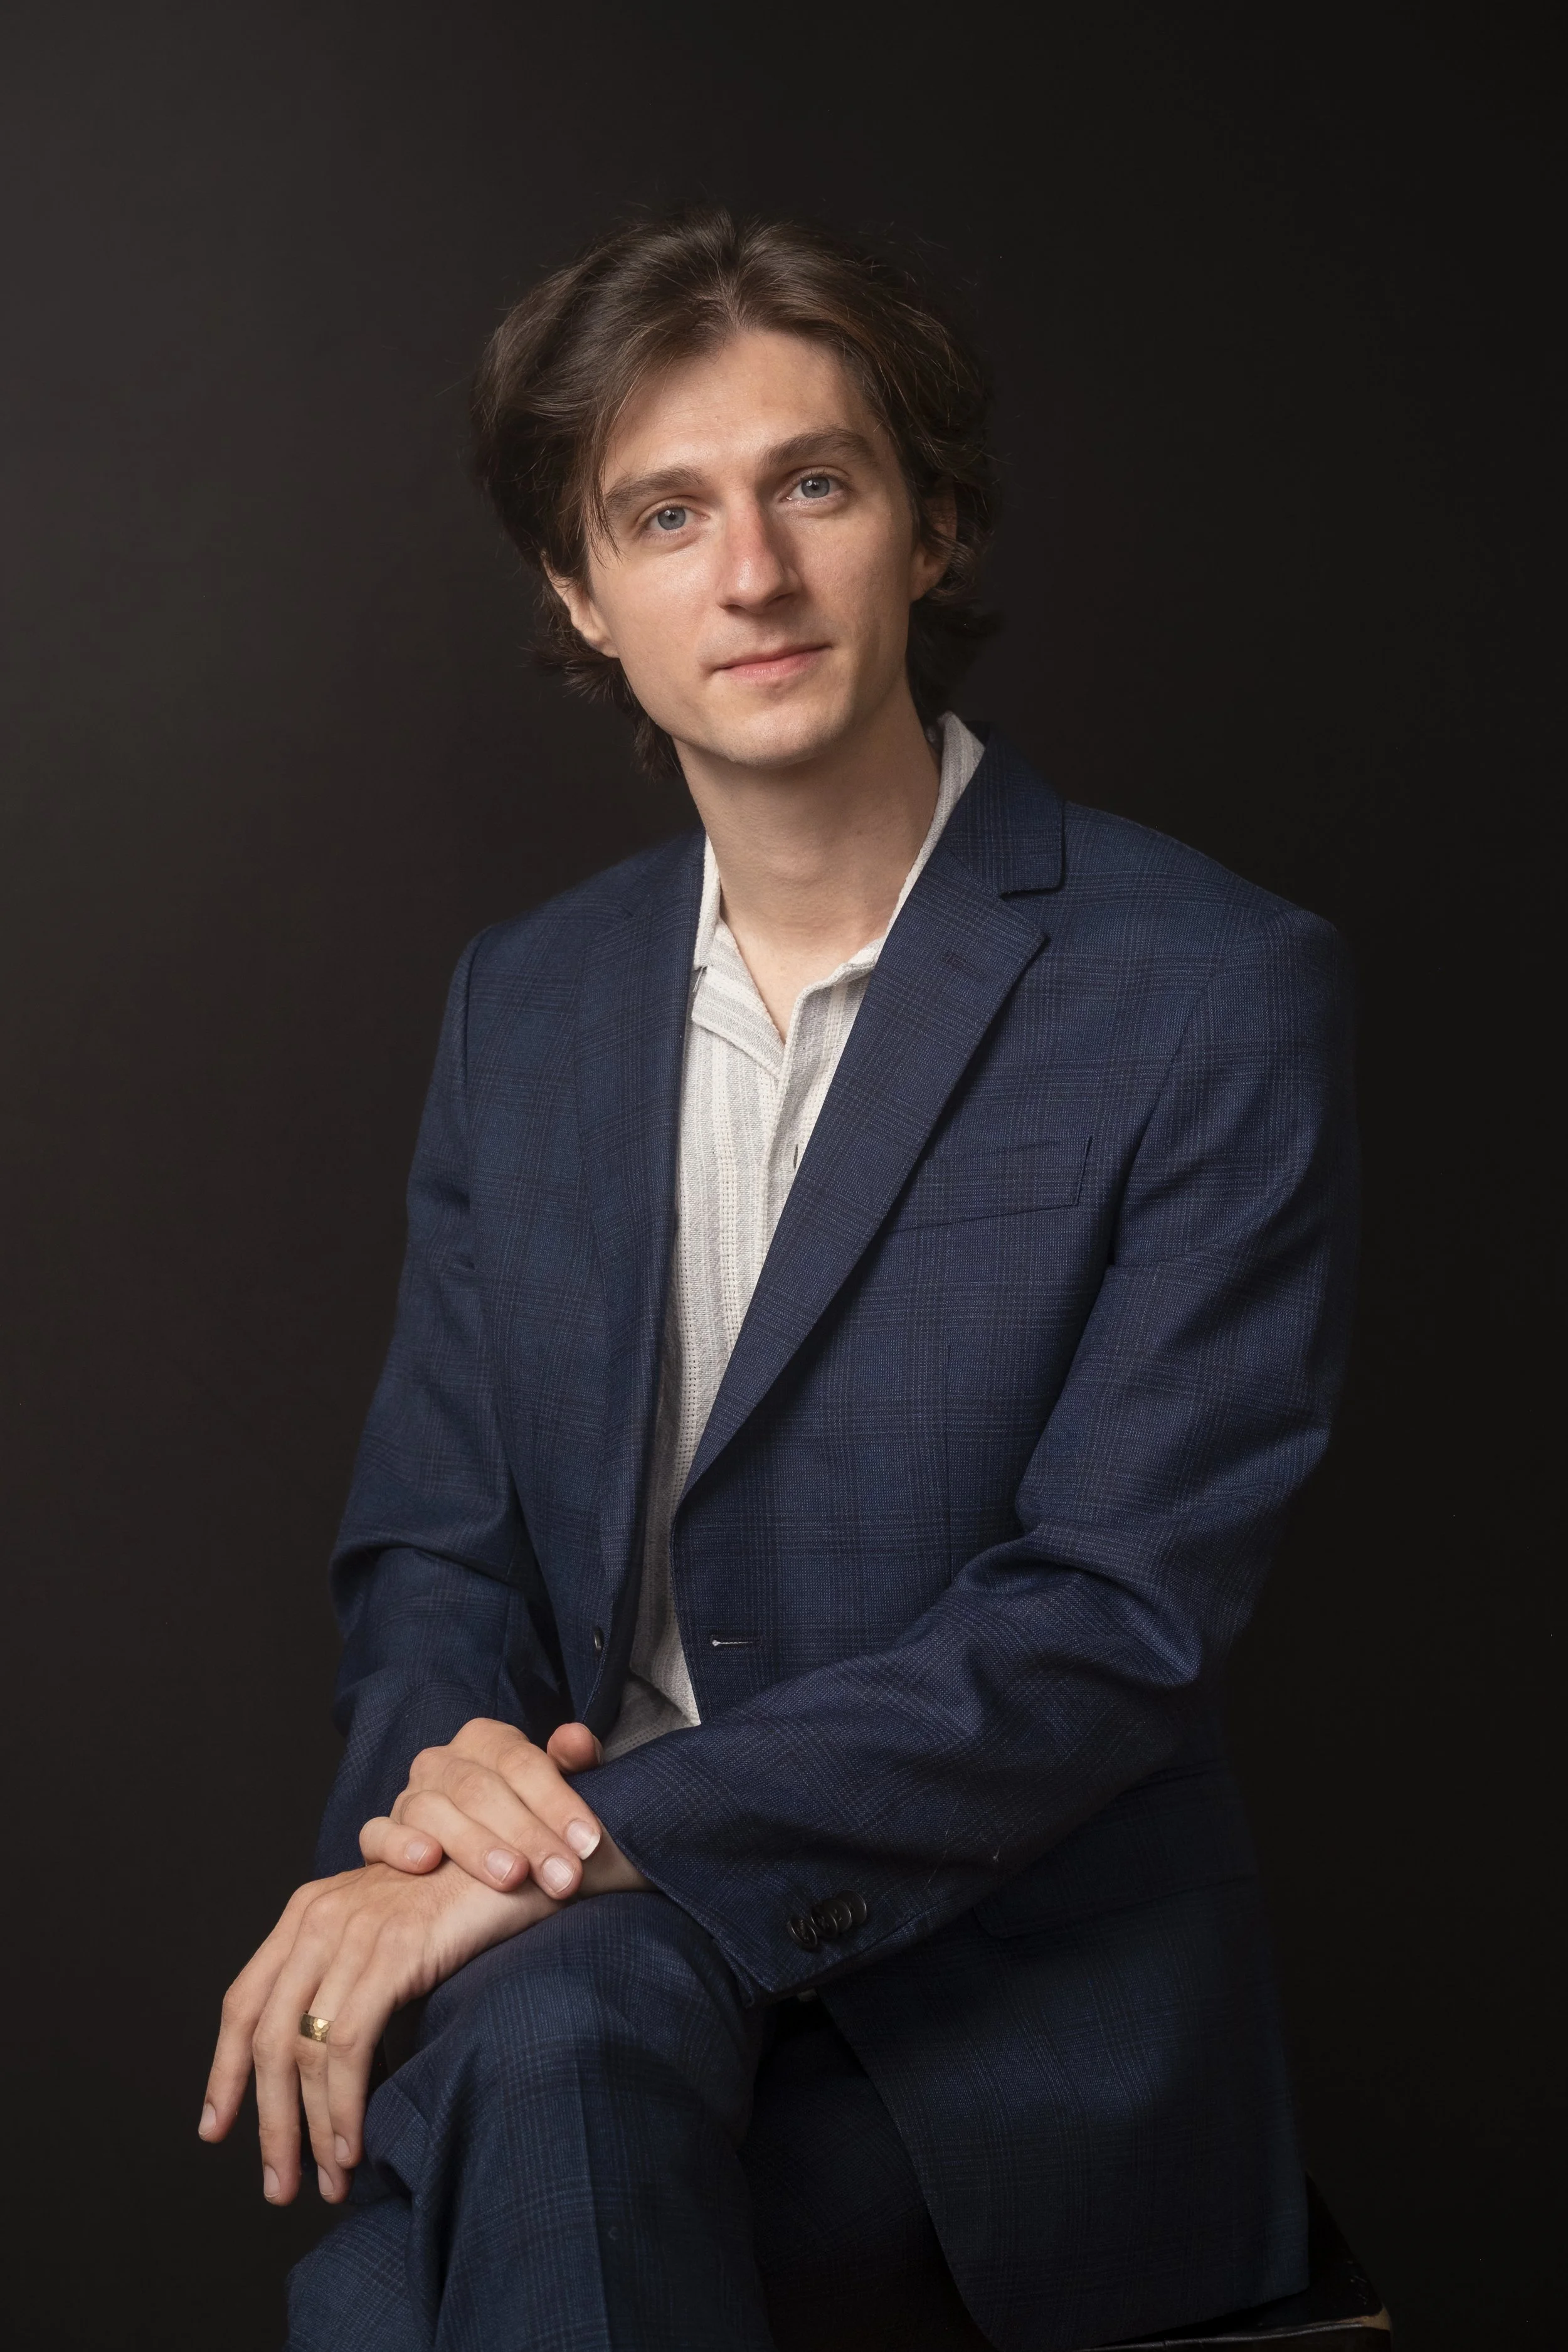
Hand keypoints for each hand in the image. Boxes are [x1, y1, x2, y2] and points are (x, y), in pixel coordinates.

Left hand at [199, 1859, 555, 2204]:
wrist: (525, 1861)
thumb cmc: (460, 1909)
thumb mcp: (386, 1936)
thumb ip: (346, 1981)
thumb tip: (316, 2077)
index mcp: (307, 1912)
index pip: (243, 2001)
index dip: (224, 2070)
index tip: (215, 2129)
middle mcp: (318, 1916)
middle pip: (265, 2035)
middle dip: (266, 2121)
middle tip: (277, 2186)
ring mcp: (355, 1929)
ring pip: (303, 2049)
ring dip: (310, 2129)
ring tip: (327, 2182)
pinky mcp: (393, 1948)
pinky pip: (348, 2044)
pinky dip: (343, 2104)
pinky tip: (353, 2145)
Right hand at [359, 1717, 646, 1900]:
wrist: (474, 1879)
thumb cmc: (525, 1833)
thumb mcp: (553, 1800)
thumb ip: (569, 1765)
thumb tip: (577, 1738)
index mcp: (487, 1741)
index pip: (522, 1762)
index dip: (558, 1802)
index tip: (589, 1844)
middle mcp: (443, 1762)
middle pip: (480, 1789)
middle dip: (528, 1835)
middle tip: (564, 1876)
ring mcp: (408, 1797)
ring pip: (432, 1811)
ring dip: (475, 1845)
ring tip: (512, 1876)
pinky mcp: (380, 1836)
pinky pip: (378, 1834)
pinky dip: (400, 1844)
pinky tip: (427, 1861)